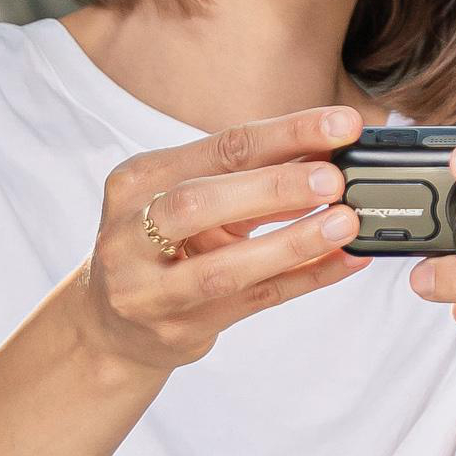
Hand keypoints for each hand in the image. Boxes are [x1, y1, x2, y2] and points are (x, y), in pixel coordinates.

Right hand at [82, 107, 364, 371]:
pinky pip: (253, 302)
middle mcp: (131, 232)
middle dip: (275, 187)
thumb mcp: (190, 201)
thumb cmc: (158, 248)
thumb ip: (250, 179)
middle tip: (334, 179)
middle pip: (202, 202)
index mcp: (138, 181)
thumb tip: (329, 155)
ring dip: (292, 243)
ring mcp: (150, 289)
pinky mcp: (177, 329)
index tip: (340, 125)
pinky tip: (343, 262)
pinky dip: (304, 279)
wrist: (111, 326)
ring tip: (345, 223)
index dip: (286, 134)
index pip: (221, 147)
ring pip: (225, 267)